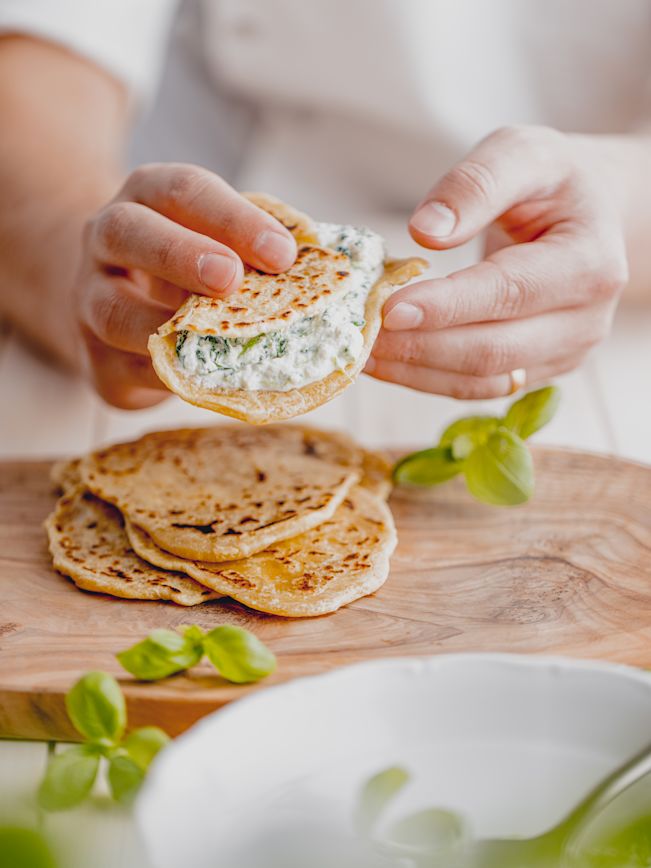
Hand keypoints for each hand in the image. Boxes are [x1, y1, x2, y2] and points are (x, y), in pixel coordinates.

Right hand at [75, 163, 296, 407]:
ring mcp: (91, 300)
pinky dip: (160, 375)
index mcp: (150, 196)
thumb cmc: (196, 269)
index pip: (187, 190)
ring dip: (159, 325)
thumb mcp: (227, 243)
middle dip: (182, 254)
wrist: (124, 306)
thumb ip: (272, 258)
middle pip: (129, 232)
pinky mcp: (96, 360)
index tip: (283, 253)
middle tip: (231, 278)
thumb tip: (343, 296)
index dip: (234, 219)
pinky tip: (197, 378)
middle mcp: (109, 238)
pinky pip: (121, 369)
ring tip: (205, 336)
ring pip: (110, 309)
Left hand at [366, 125, 627, 398]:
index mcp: (590, 262)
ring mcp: (564, 354)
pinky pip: (477, 386)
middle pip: (491, 350)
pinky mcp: (538, 371)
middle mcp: (585, 320)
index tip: (388, 308)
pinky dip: (426, 378)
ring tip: (360, 351)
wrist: (590, 215)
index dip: (446, 306)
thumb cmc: (552, 181)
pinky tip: (386, 360)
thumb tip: (425, 232)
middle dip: (418, 347)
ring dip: (415, 371)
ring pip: (481, 380)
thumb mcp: (521, 153)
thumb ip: (475, 186)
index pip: (508, 292)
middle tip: (357, 334)